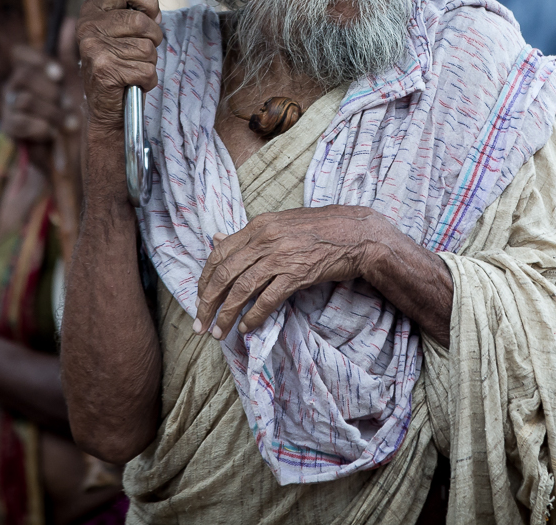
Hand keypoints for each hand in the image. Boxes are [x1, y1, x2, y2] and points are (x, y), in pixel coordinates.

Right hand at [1, 37, 83, 143]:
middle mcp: (14, 85)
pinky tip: (52, 133)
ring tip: (68, 124)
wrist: (69, 151)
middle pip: (23, 76)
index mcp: (30, 71)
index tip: (59, 76)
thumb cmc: (72, 112)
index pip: (20, 54)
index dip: (38, 60)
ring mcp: (8, 106)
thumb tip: (70, 21)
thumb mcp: (75, 82)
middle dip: (51, 93)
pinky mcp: (8, 127)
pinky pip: (20, 121)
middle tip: (70, 106)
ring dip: (52, 114)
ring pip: (24, 100)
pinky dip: (41, 129)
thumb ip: (70, 53)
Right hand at [75, 0, 159, 140]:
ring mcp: (93, 47)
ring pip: (148, 48)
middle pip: (143, 21)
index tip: (150, 15)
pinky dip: (148, 80)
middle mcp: (88, 25)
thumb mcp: (124, 26)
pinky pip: (146, 69)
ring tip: (132, 68)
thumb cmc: (119, 61)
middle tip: (143, 50)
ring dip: (150, 63)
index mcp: (92, 8)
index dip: (147, 1)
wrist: (104, 106)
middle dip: (154, 39)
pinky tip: (132, 82)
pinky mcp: (103, 69)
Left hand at [195, 204, 391, 338]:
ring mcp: (281, 256)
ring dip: (226, 315)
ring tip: (219, 333)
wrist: (356, 233)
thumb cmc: (318, 228)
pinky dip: (254, 316)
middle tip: (200, 323)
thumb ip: (248, 235)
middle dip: (208, 302)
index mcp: (258, 225)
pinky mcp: (298, 274)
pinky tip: (246, 328)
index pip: (219, 253)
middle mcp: (265, 239)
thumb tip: (215, 239)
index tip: (200, 298)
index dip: (205, 279)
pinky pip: (268, 299)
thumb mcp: (279, 223)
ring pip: (242, 289)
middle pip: (225, 274)